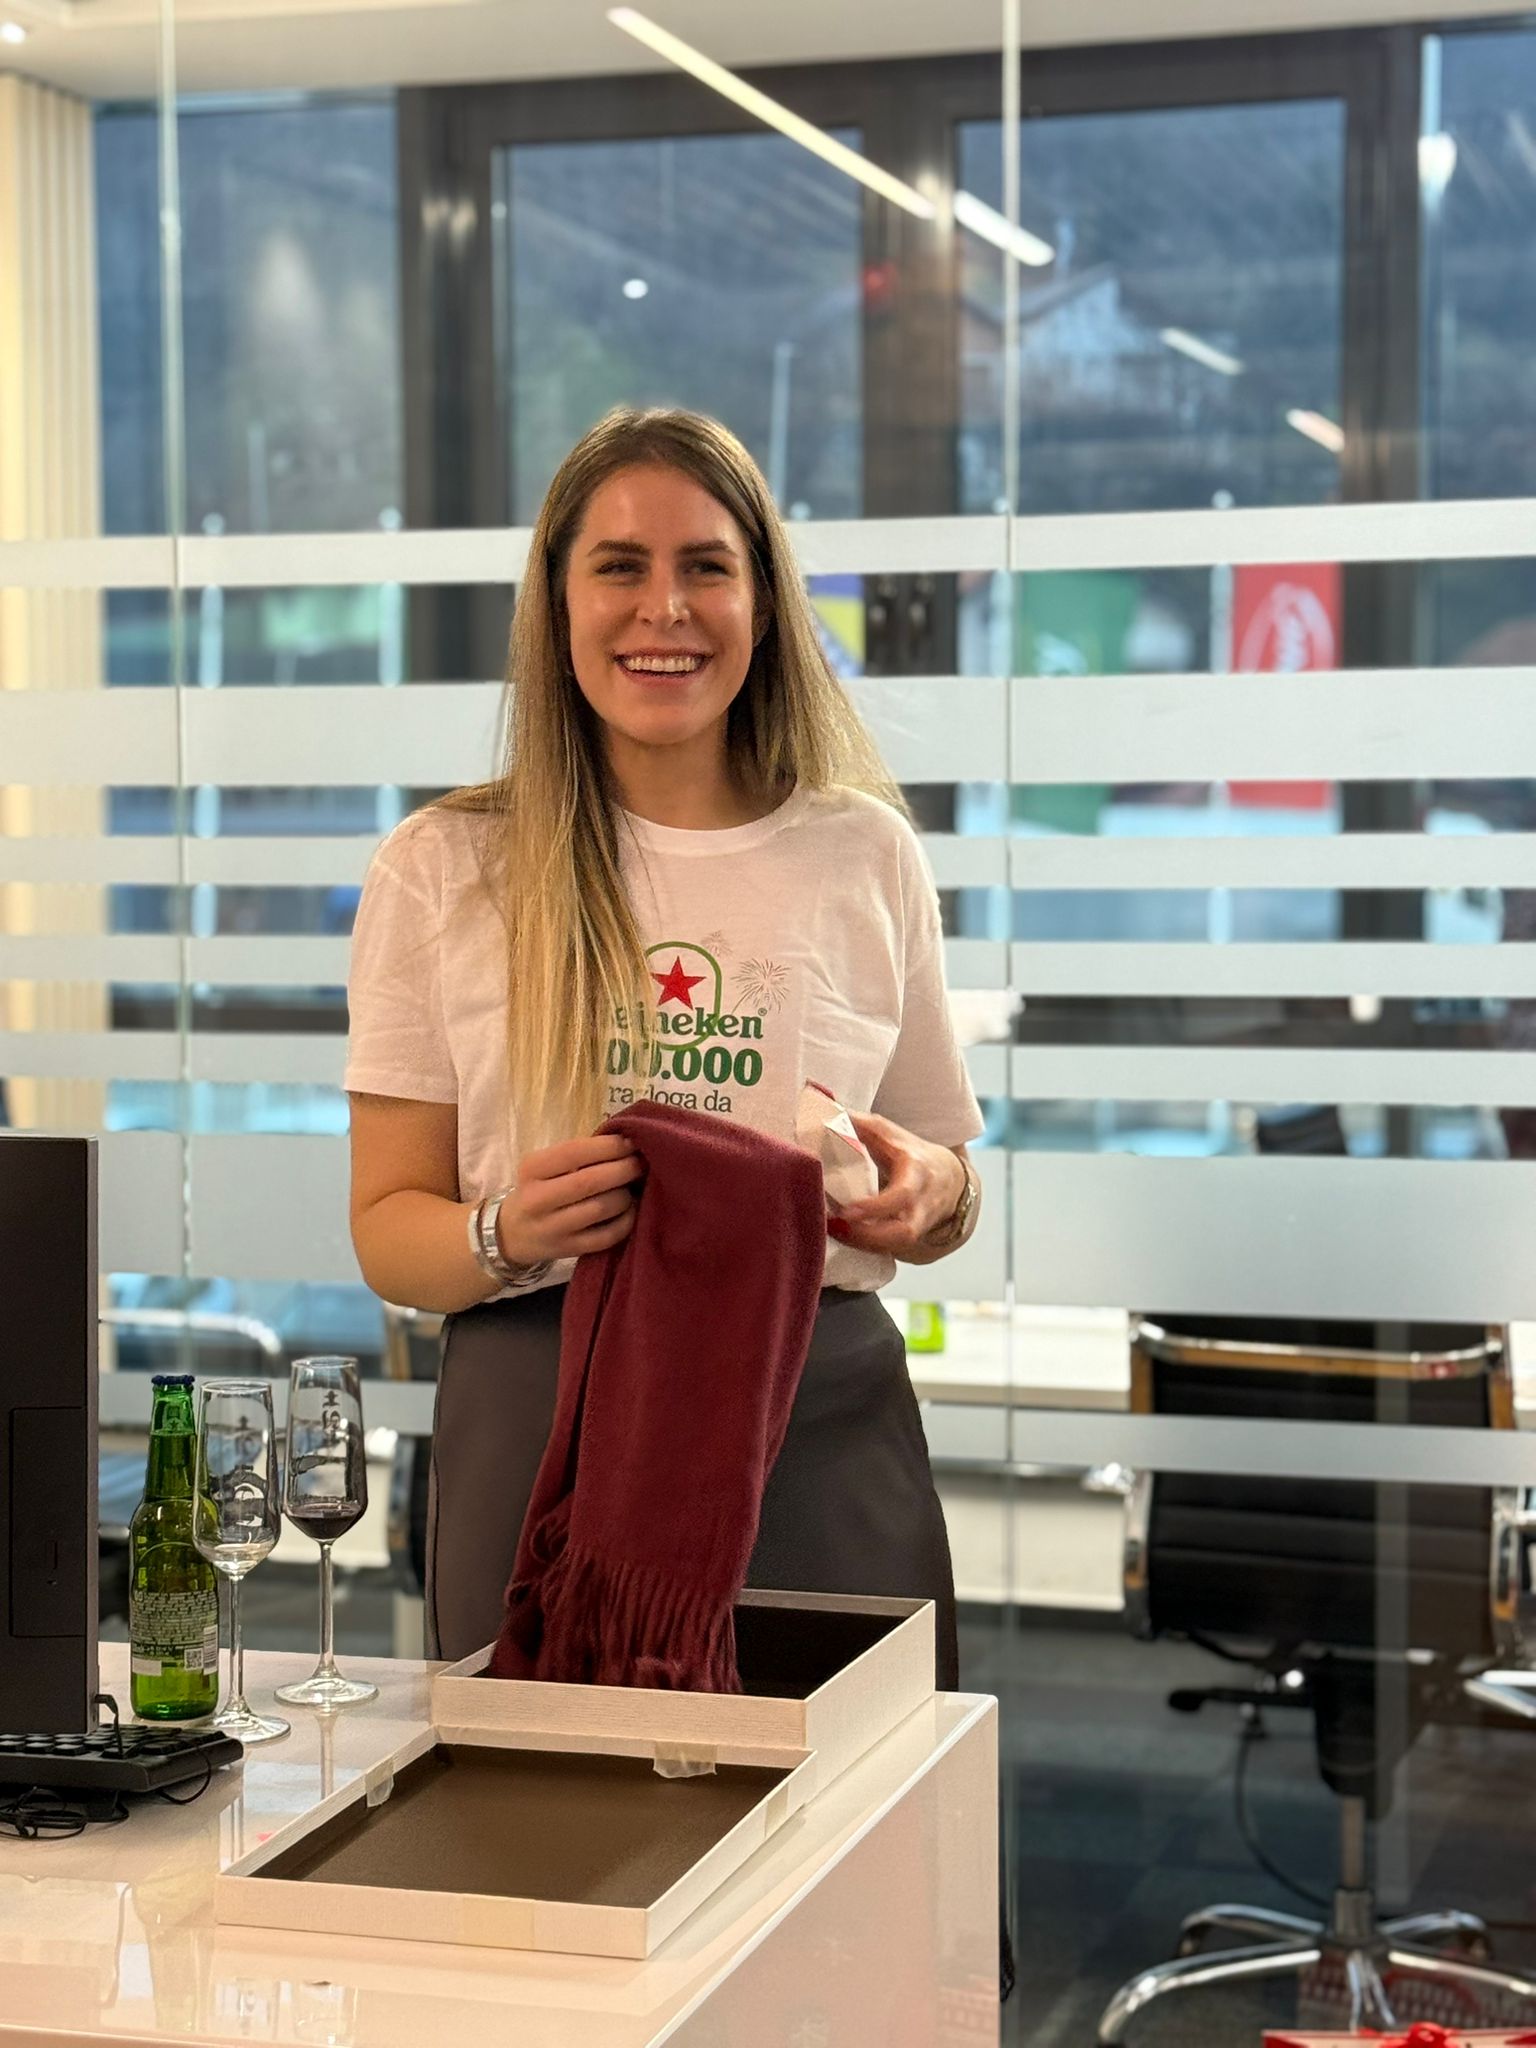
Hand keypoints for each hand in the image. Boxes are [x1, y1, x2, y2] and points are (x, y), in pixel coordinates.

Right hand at [496, 1133, 645, 1265]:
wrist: (513, 1234)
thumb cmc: (538, 1189)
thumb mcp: (544, 1167)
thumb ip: (578, 1155)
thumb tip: (626, 1144)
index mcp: (532, 1170)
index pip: (573, 1152)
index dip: (608, 1146)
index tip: (631, 1142)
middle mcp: (538, 1200)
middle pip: (590, 1182)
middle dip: (623, 1169)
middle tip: (640, 1163)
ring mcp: (553, 1229)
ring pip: (601, 1209)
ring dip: (625, 1195)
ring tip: (634, 1187)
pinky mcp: (569, 1250)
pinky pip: (607, 1236)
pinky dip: (626, 1220)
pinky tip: (629, 1209)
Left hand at [829, 1114, 967, 1262]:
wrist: (949, 1178)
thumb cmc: (909, 1152)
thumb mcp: (888, 1133)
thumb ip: (858, 1123)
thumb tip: (823, 1109)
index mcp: (916, 1173)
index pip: (902, 1194)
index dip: (876, 1207)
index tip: (847, 1211)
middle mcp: (922, 1204)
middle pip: (905, 1231)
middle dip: (869, 1236)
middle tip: (835, 1227)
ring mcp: (918, 1224)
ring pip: (898, 1245)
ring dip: (865, 1244)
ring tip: (835, 1233)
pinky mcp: (910, 1238)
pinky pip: (890, 1250)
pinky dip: (866, 1247)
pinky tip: (844, 1238)